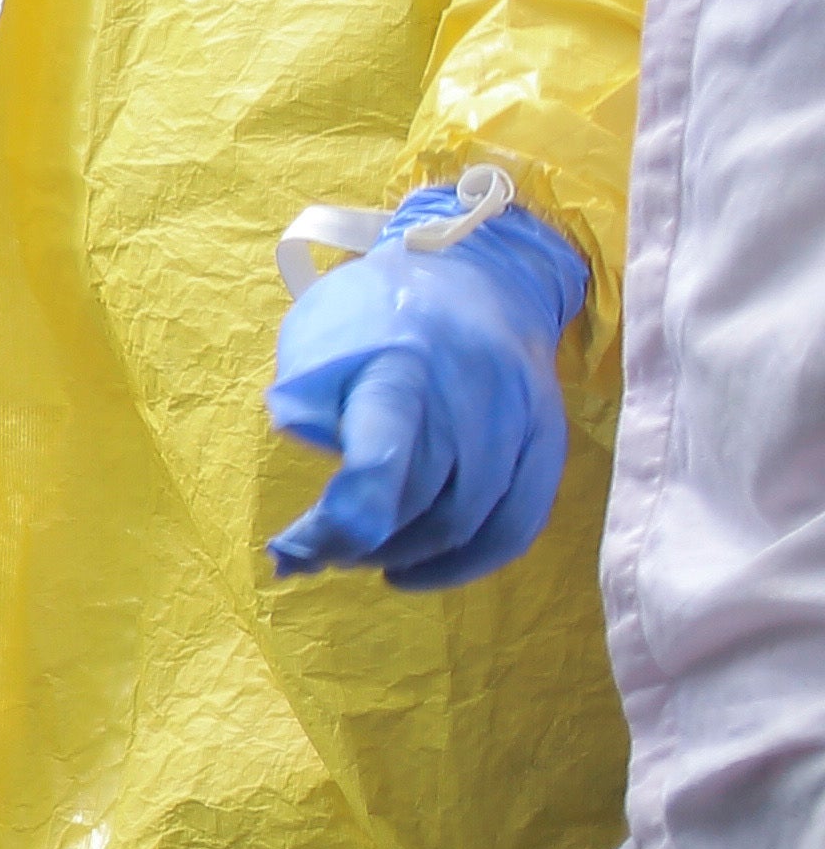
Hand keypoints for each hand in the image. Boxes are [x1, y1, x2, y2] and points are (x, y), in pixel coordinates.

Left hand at [267, 189, 588, 589]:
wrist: (479, 274)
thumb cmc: (377, 314)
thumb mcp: (319, 341)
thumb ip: (307, 412)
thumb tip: (305, 495)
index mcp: (404, 365)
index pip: (383, 454)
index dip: (347, 515)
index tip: (298, 546)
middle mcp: (474, 394)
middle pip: (421, 500)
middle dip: (357, 544)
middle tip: (311, 554)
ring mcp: (521, 420)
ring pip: (466, 522)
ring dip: (402, 555)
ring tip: (356, 556)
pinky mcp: (550, 442)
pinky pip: (515, 526)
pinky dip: (462, 565)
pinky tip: (409, 573)